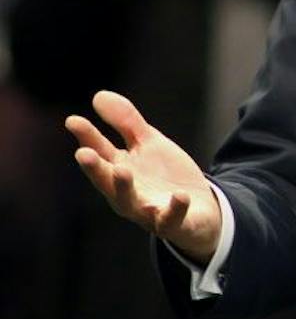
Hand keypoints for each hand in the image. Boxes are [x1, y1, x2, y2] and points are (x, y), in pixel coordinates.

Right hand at [65, 91, 222, 263]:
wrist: (199, 209)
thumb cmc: (165, 176)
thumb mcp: (149, 144)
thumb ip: (126, 123)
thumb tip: (98, 96)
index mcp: (119, 171)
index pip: (99, 153)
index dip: (87, 137)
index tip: (73, 120)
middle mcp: (127, 194)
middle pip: (106, 182)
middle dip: (95, 169)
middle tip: (83, 153)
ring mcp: (148, 211)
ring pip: (130, 204)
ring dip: (125, 189)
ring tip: (123, 170)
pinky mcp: (174, 223)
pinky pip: (171, 219)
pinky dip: (174, 209)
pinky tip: (179, 196)